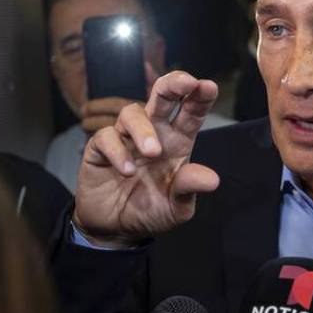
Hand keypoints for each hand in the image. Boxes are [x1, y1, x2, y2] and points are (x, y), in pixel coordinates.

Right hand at [73, 71, 219, 246]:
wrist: (116, 230)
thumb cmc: (150, 211)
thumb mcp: (176, 208)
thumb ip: (189, 190)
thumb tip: (212, 179)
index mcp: (177, 142)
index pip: (191, 113)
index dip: (199, 98)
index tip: (209, 87)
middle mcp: (154, 134)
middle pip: (162, 97)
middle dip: (173, 84)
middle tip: (185, 82)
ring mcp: (125, 139)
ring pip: (132, 113)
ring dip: (143, 129)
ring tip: (152, 152)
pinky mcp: (100, 149)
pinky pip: (106, 137)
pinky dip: (117, 151)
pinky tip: (126, 171)